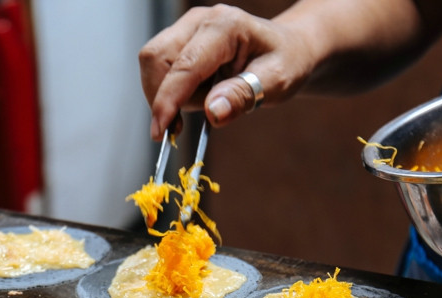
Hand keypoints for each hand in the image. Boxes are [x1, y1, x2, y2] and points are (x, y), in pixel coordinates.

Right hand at [138, 4, 313, 139]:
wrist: (288, 48)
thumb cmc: (285, 62)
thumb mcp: (275, 83)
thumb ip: (242, 95)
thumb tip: (212, 113)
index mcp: (226, 26)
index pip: (183, 66)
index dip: (167, 100)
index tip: (160, 132)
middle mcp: (200, 20)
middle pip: (156, 60)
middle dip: (167, 97)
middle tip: (194, 117)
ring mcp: (187, 27)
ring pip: (153, 65)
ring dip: (170, 94)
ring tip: (206, 99)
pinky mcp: (180, 39)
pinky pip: (159, 68)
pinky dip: (171, 90)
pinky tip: (197, 94)